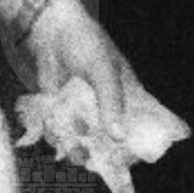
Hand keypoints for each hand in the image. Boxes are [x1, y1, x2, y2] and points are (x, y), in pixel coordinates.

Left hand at [24, 0, 189, 159]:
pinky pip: (62, 135)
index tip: (129, 160)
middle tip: (94, 160)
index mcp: (129, 99)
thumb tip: (119, 137)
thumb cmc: (86, 44)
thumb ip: (111, 103)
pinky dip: (57, 136)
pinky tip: (53, 130)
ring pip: (85, 144)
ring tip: (70, 146)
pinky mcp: (61, 113)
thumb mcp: (104, 71)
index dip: (139, 148)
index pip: (143, 130)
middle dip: (104, 157)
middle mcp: (108, 110)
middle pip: (113, 146)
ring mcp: (84, 113)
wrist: (50, 31)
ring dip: (77, 149)